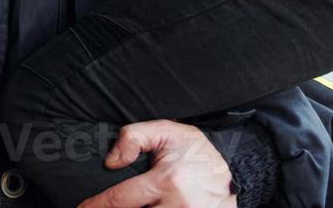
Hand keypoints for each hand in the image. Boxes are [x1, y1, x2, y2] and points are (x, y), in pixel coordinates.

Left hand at [77, 120, 234, 207]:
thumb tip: (111, 161)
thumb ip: (134, 137)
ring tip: (127, 203)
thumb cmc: (197, 153)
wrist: (235, 173)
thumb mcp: (168, 132)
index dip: (97, 206)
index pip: (120, 200)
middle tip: (100, 206)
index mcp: (167, 182)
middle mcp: (177, 206)